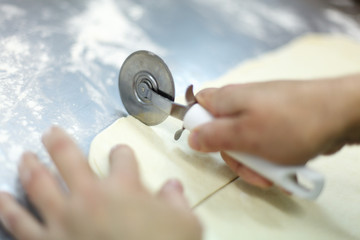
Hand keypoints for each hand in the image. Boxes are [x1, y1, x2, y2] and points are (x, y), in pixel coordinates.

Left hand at [0, 127, 201, 239]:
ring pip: (39, 184)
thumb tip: (172, 187)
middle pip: (69, 159)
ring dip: (30, 166)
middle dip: (59, 142)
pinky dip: (9, 208)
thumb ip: (177, 201)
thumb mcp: (186, 224)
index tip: (121, 154)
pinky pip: (21, 224)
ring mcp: (65, 219)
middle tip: (50, 132)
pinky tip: (2, 197)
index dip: (122, 154)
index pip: (122, 158)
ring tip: (24, 156)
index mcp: (124, 188)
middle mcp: (90, 197)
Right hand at [188, 77, 359, 187]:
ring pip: (245, 141)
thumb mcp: (244, 136)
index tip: (211, 145)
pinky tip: (284, 165)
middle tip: (251, 168)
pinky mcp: (277, 121)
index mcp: (227, 99)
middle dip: (235, 156)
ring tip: (274, 171)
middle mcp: (242, 102)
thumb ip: (213, 137)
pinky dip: (271, 156)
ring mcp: (261, 111)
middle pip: (222, 132)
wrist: (340, 114)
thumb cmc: (292, 123)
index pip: (197, 106)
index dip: (198, 127)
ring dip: (256, 161)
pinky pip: (264, 142)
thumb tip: (191, 137)